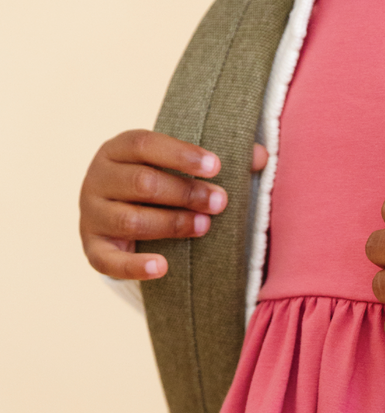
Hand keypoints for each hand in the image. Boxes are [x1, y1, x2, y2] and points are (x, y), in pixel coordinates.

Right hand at [79, 130, 267, 279]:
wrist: (118, 214)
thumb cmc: (159, 186)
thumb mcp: (180, 168)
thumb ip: (218, 161)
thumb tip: (263, 157)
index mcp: (119, 150)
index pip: (146, 145)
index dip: (181, 155)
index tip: (216, 166)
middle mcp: (98, 179)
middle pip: (141, 183)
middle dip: (185, 193)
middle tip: (221, 202)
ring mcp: (92, 214)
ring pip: (130, 220)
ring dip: (171, 224)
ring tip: (204, 227)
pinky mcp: (93, 248)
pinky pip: (109, 261)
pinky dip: (135, 267)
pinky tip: (162, 267)